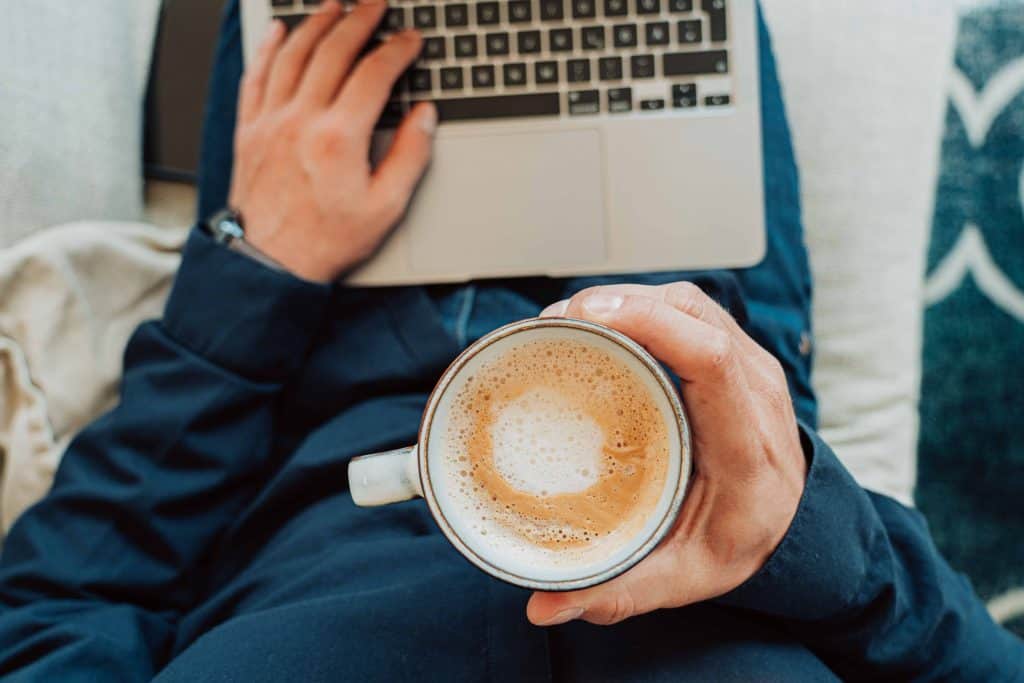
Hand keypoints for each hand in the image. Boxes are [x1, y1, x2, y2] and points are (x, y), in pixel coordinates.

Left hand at [228, 1, 436, 281]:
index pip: (373, 74)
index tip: (410, 39)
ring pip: (293, 54)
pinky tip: (280, 32)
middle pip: (332, 51)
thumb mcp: (385, 207)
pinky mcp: (249, 130)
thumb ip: (409, 156)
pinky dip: (269, 48)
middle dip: (359, 20)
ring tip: (334, 6)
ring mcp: (270, 121)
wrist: (270, 263)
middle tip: (375, 5)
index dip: (396, 50)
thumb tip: (424, 116)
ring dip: (316, 23)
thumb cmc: (326, 240)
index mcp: (339, 137)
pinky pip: (257, 75)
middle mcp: (301, 119)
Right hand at [527, 283, 807, 626]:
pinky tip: (601, 322)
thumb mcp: (686, 576)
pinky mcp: (734, 354)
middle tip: (553, 322)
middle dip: (619, 302)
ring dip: (626, 298)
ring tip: (568, 318)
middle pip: (693, 315)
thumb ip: (619, 591)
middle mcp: (756, 393)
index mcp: (747, 445)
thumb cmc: (741, 541)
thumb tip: (542, 607)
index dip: (650, 325)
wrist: (794, 520)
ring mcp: (749, 365)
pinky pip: (688, 310)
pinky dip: (640, 305)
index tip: (587, 317)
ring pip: (689, 303)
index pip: (711, 362)